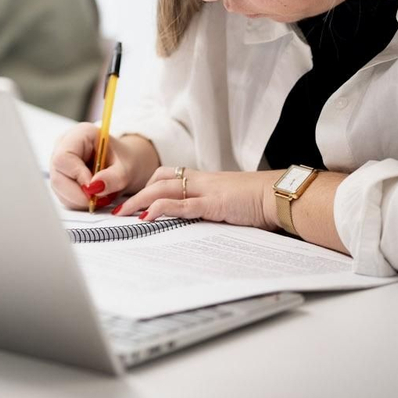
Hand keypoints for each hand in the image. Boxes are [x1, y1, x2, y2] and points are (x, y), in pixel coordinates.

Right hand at [48, 124, 158, 210]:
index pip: (64, 157)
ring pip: (58, 188)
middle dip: (78, 194)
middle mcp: (64, 146)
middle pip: (57, 176)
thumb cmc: (125, 161)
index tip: (94, 188)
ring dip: (79, 200)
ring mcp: (59, 162)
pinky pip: (62, 195)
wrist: (125, 164)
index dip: (76, 176)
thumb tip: (95, 187)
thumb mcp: (126, 169)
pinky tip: (93, 197)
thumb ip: (113, 178)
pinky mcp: (60, 176)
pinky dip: (78, 202)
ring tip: (100, 197)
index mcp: (80, 134)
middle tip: (99, 199)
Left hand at [112, 167, 278, 229]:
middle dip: (136, 194)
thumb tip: (197, 221)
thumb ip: (213, 208)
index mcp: (205, 180)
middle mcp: (202, 181)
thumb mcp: (230, 202)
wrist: (281, 195)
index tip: (132, 198)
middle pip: (159, 180)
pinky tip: (148, 216)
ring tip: (123, 214)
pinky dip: (162, 209)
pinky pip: (183, 205)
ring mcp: (206, 191)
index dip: (148, 186)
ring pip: (164, 190)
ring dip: (140, 201)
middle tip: (117, 209)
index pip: (168, 176)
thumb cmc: (261, 201)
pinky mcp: (214, 204)